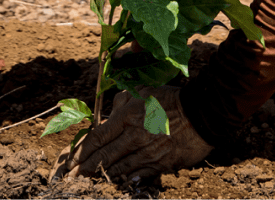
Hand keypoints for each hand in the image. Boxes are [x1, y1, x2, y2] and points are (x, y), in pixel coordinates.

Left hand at [51, 86, 212, 183]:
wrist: (203, 113)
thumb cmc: (170, 99)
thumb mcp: (141, 91)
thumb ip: (121, 102)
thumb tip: (108, 115)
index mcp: (126, 117)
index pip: (97, 137)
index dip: (81, 151)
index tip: (71, 161)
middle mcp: (134, 137)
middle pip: (104, 156)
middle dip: (85, 169)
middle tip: (72, 178)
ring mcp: (148, 153)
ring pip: (119, 169)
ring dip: (102, 176)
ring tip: (88, 182)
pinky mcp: (161, 164)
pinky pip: (139, 176)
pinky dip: (125, 181)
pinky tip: (116, 184)